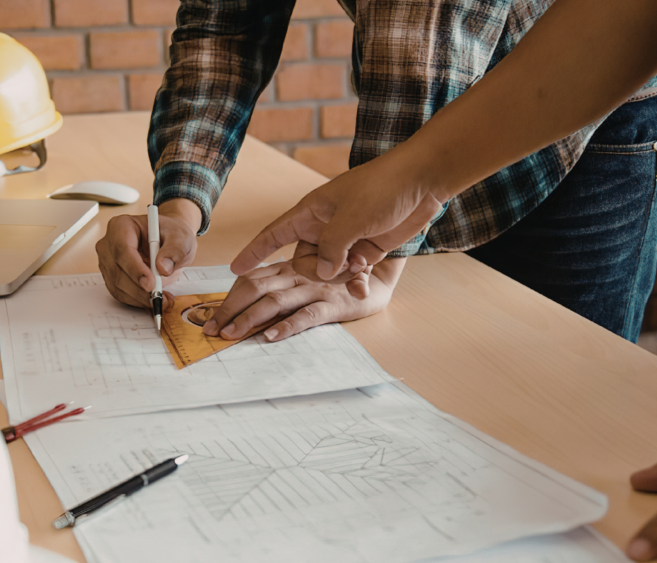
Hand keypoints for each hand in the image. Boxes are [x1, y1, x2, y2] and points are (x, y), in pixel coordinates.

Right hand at [96, 198, 200, 307]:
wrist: (167, 241)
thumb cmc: (170, 235)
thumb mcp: (180, 237)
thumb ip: (175, 250)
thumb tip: (163, 268)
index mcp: (121, 226)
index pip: (122, 250)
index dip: (135, 269)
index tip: (150, 283)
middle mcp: (109, 244)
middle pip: (118, 272)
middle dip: (139, 289)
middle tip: (160, 297)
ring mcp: (108, 262)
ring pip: (118, 286)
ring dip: (140, 297)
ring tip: (162, 298)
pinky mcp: (111, 278)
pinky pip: (121, 294)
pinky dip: (138, 300)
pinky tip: (154, 298)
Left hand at [203, 257, 406, 342]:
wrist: (378, 281)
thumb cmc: (336, 282)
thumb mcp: (304, 279)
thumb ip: (280, 288)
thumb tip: (247, 311)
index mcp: (287, 269)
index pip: (249, 280)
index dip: (226, 298)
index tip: (208, 319)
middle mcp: (296, 276)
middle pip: (254, 288)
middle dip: (228, 309)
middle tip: (210, 331)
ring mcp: (314, 289)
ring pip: (275, 301)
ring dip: (249, 318)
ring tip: (231, 335)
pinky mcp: (333, 305)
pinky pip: (307, 315)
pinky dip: (287, 326)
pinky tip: (271, 337)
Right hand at [230, 146, 446, 285]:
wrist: (422, 181)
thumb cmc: (382, 189)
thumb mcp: (350, 218)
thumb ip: (331, 248)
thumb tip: (319, 273)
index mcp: (310, 212)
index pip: (273, 235)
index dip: (253, 252)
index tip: (234, 270)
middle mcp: (323, 227)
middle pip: (302, 262)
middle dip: (315, 273)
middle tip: (334, 271)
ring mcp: (344, 240)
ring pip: (328, 272)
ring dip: (340, 278)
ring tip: (358, 273)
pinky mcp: (364, 250)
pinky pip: (350, 274)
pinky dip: (355, 282)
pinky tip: (362, 287)